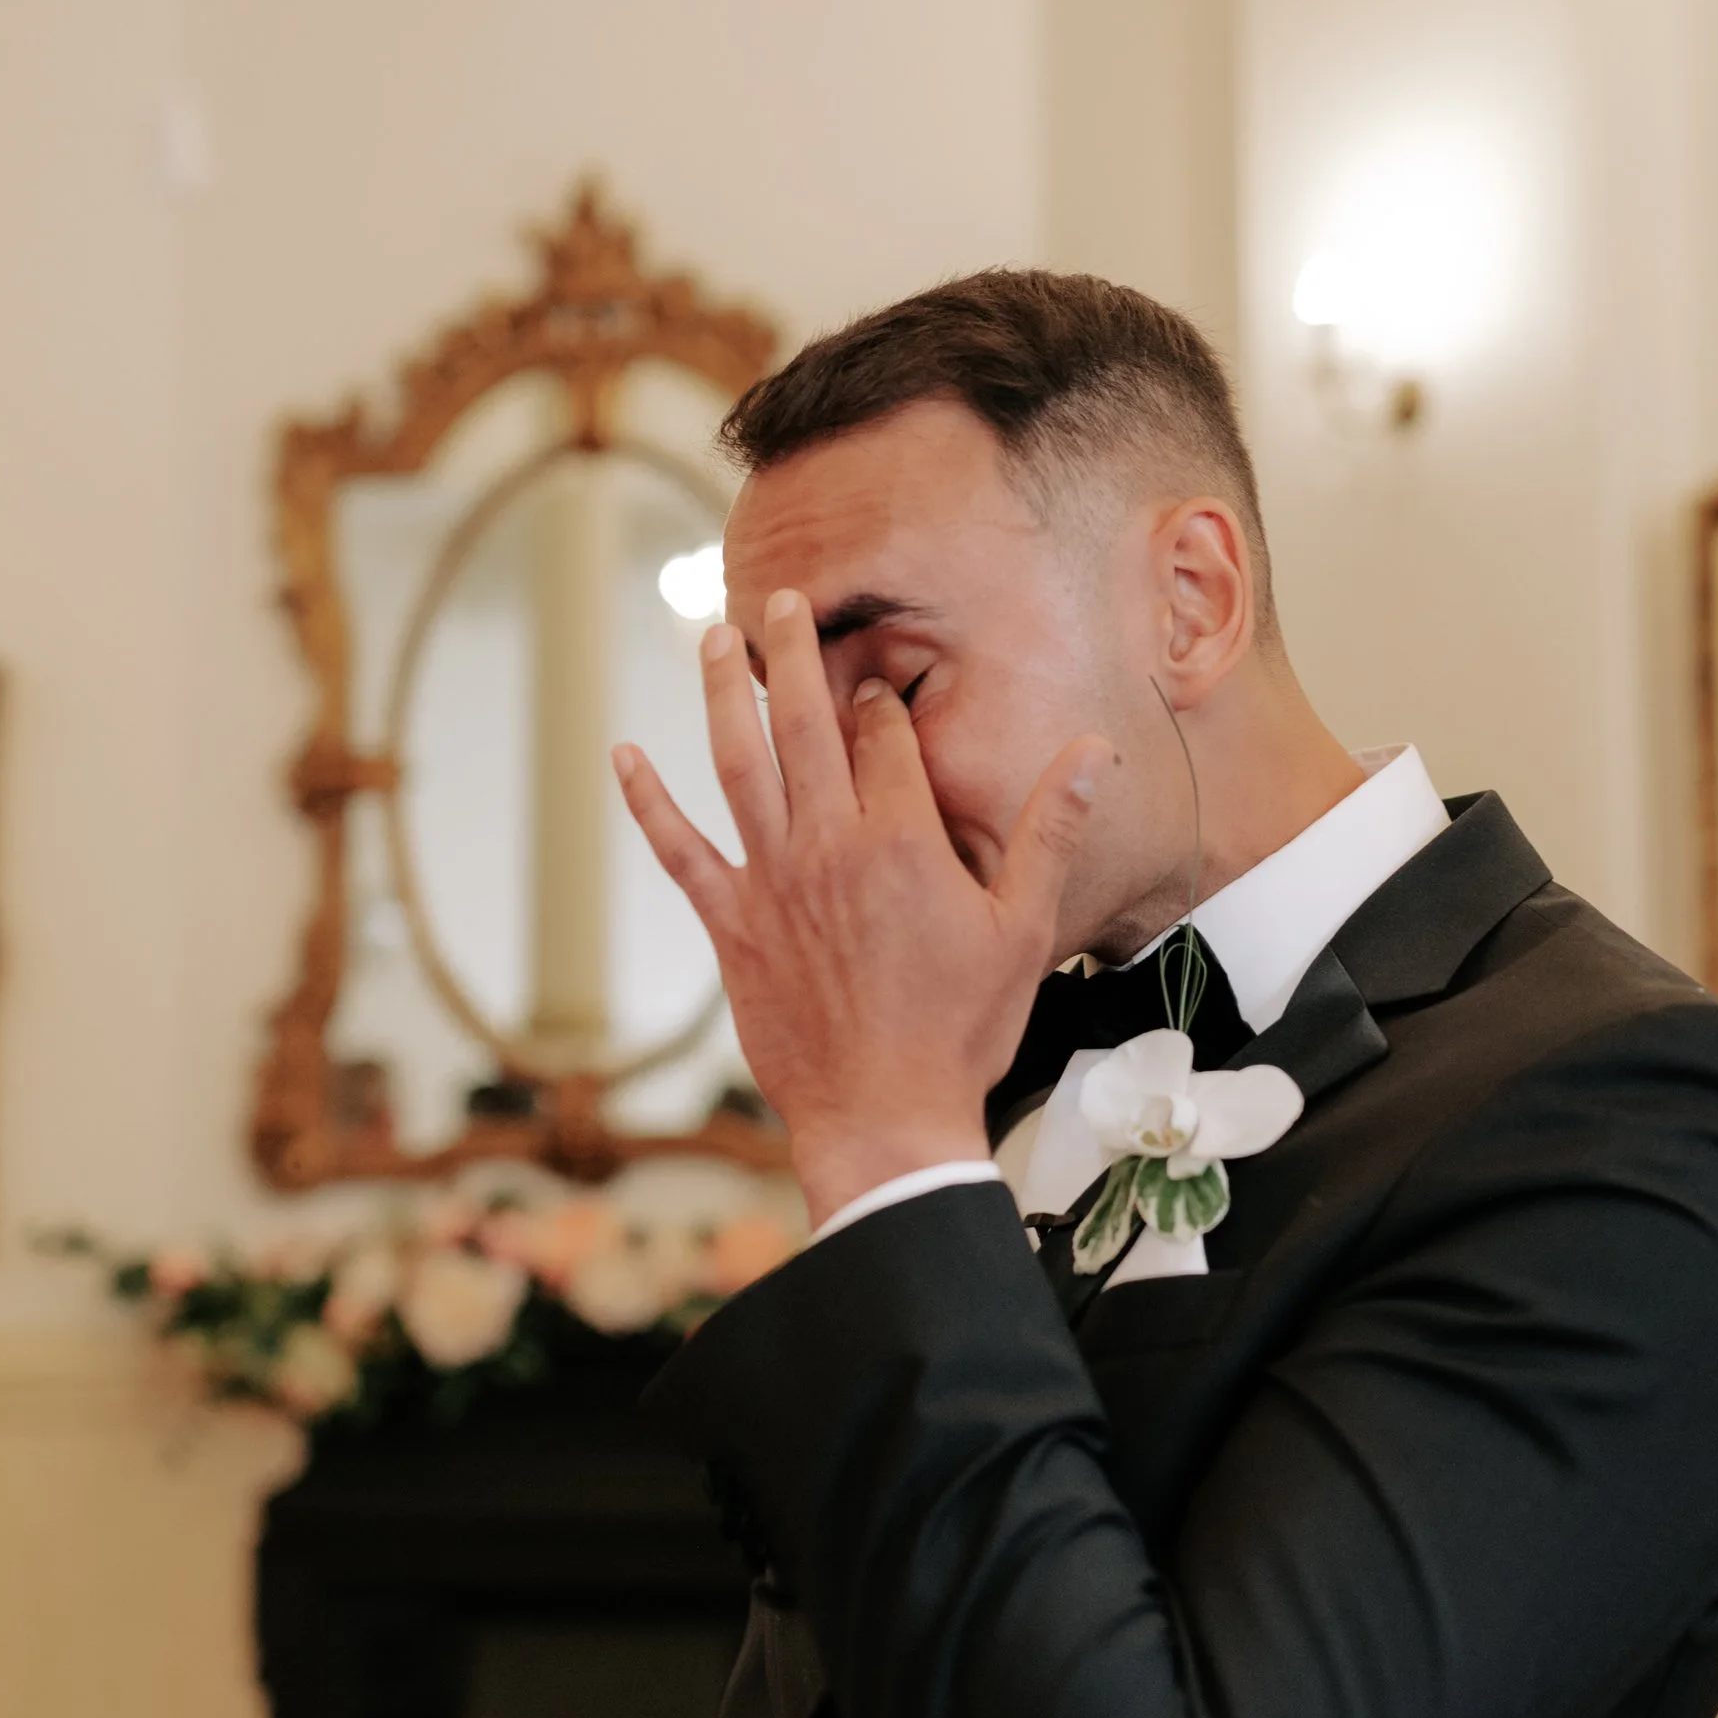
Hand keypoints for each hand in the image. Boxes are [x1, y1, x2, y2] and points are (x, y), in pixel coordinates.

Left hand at [613, 589, 1109, 1223]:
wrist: (883, 1117)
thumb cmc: (961, 1030)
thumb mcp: (1024, 928)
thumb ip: (1049, 830)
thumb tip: (1092, 752)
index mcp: (901, 840)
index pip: (883, 736)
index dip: (882, 695)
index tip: (880, 670)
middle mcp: (827, 845)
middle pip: (803, 725)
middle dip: (794, 655)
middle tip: (783, 600)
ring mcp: (770, 882)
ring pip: (736, 764)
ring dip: (722, 695)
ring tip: (715, 639)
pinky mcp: (729, 924)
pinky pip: (678, 849)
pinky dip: (648, 800)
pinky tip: (624, 755)